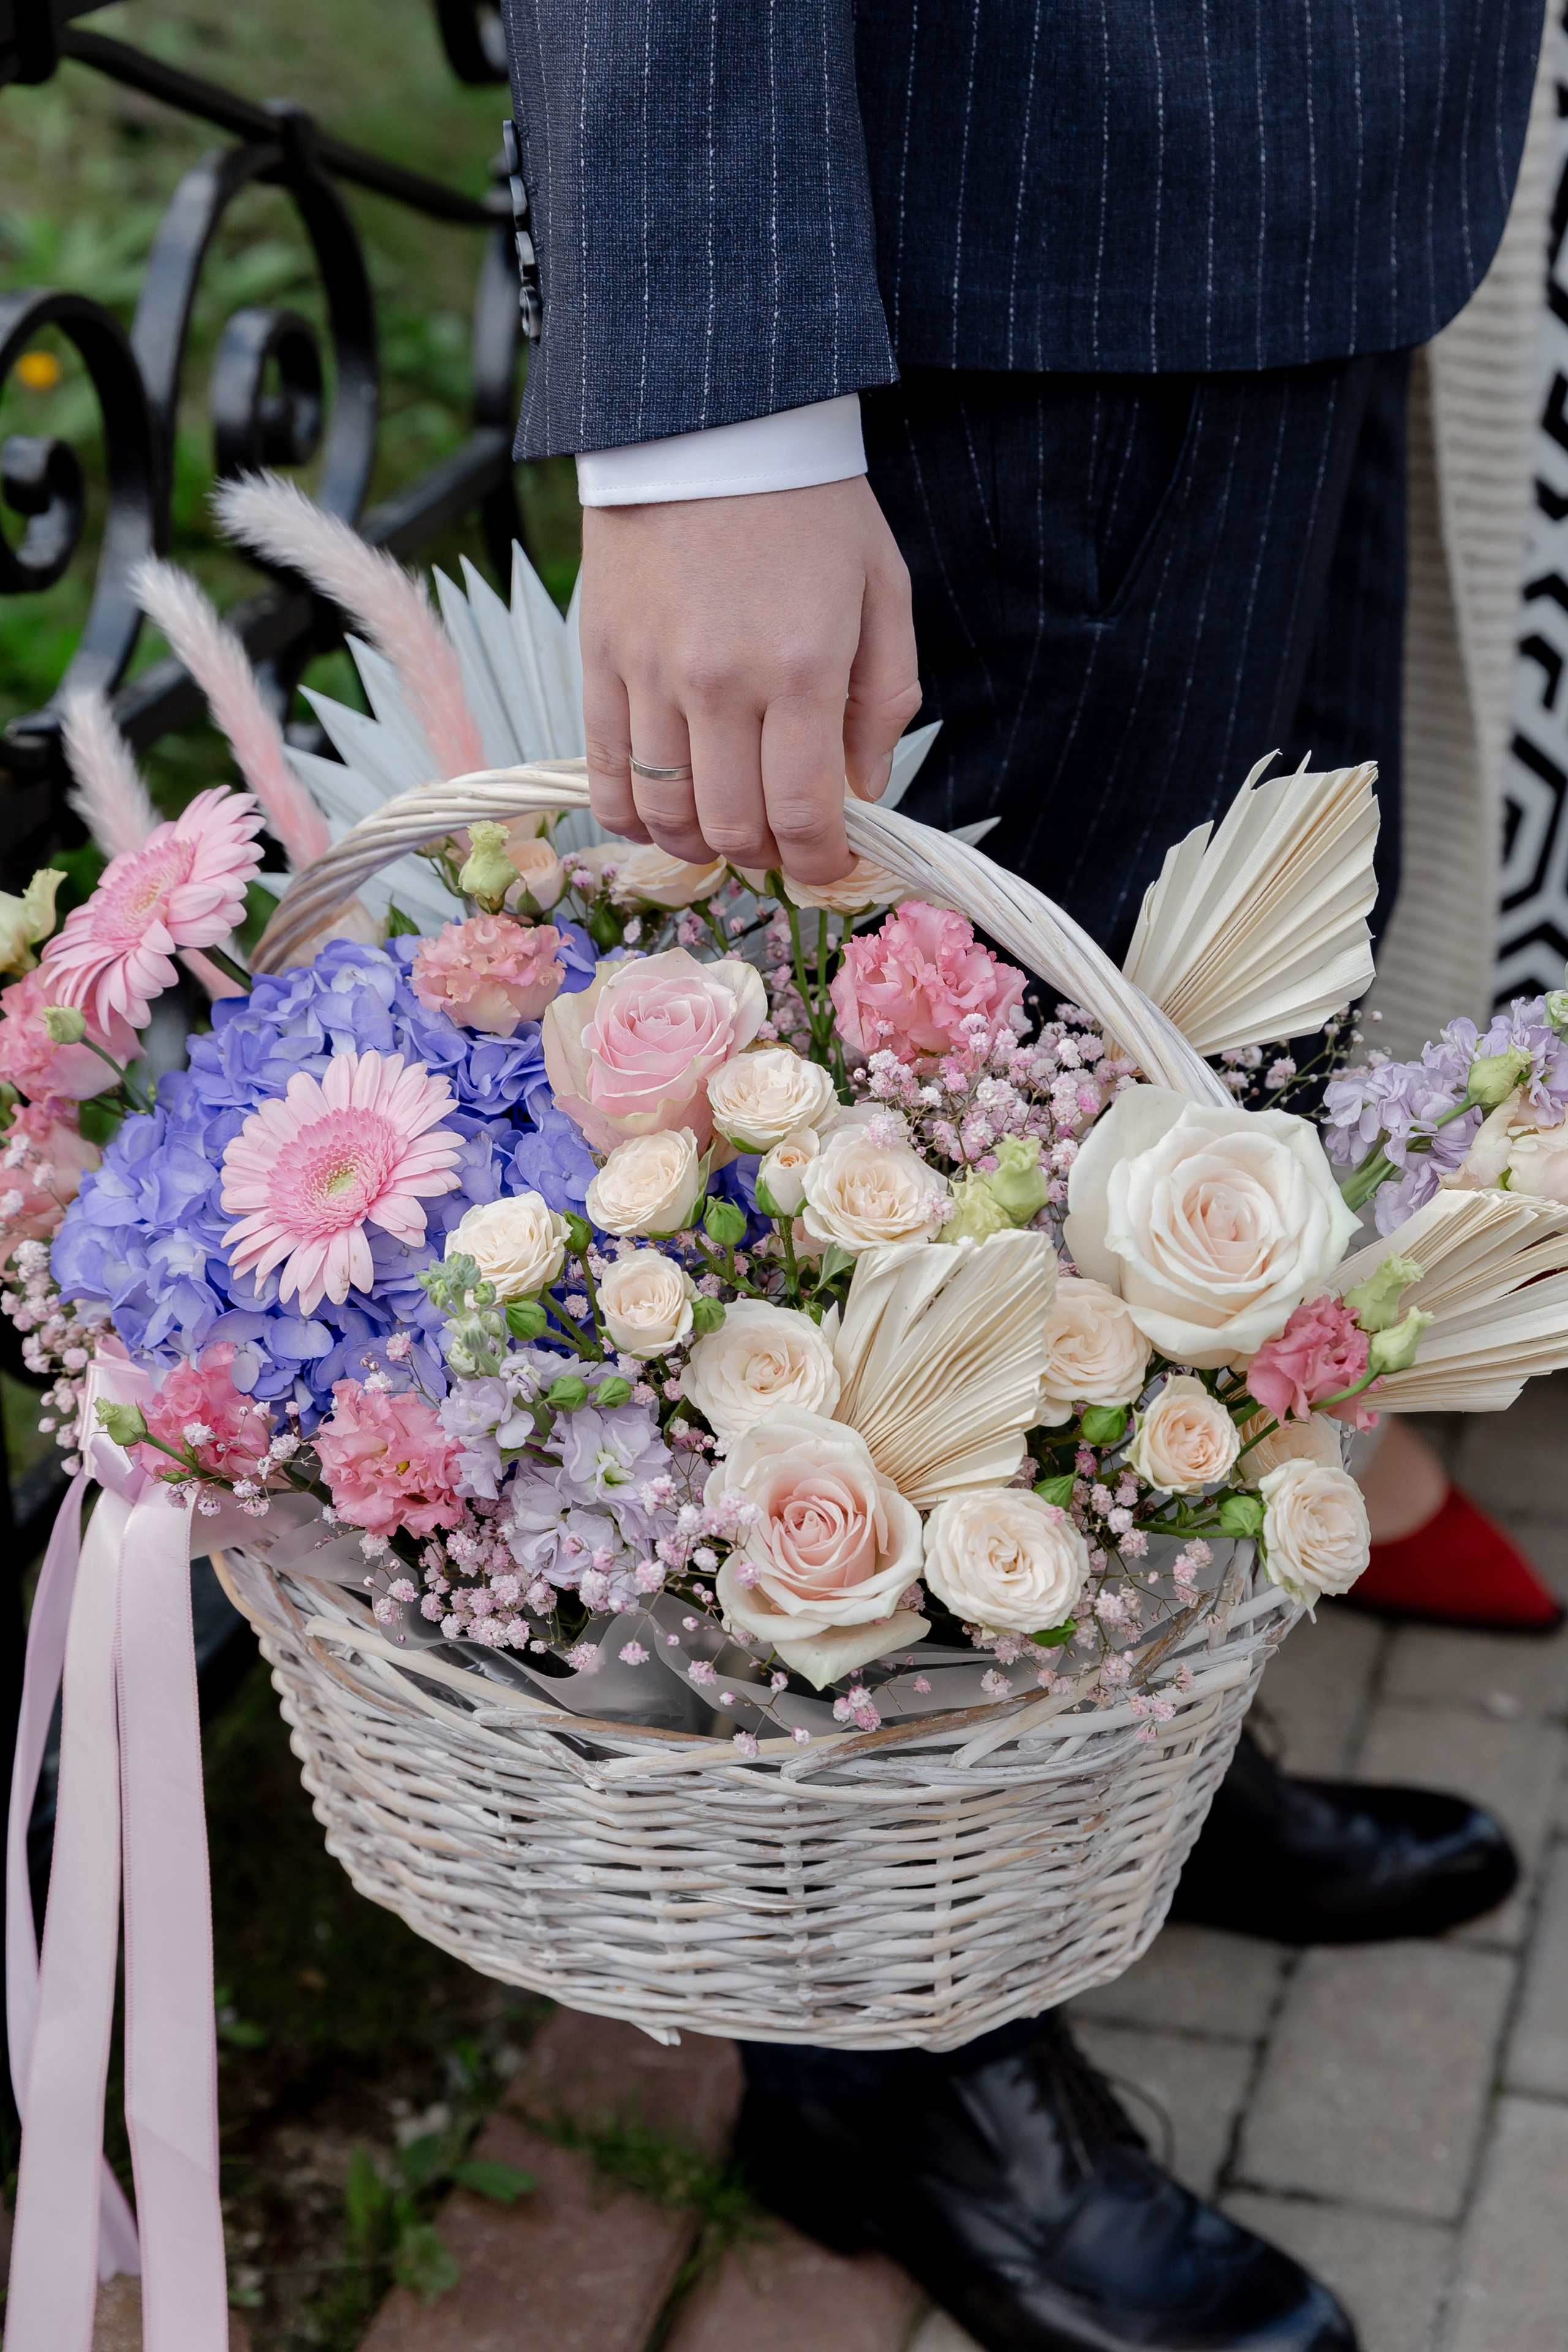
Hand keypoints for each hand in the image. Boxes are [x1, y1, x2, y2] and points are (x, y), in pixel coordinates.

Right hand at [580, 476, 920, 883]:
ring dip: (699, 844)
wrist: (709, 418)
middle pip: (731, 828)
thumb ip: (883, 698)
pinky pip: (604, 772)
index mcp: (801, 668)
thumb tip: (864, 790)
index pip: (803, 813)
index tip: (830, 865)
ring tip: (725, 827)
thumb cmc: (809, 505)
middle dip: (764, 855)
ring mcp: (650, 674)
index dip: (820, 863)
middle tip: (782, 840)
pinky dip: (631, 816)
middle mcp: (720, 682)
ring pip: (664, 814)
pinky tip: (660, 816)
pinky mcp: (599, 658)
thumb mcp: (883, 588)